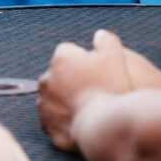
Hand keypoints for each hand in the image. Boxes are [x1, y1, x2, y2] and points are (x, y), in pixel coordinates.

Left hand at [38, 30, 160, 150]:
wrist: (103, 126)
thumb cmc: (111, 89)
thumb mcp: (115, 57)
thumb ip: (107, 41)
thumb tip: (100, 35)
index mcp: (60, 59)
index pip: (68, 51)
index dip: (83, 59)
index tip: (96, 70)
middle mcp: (46, 79)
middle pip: (59, 73)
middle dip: (71, 78)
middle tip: (93, 88)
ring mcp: (44, 103)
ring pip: (54, 96)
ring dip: (65, 98)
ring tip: (88, 106)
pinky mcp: (46, 124)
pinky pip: (54, 118)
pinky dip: (63, 118)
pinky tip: (80, 120)